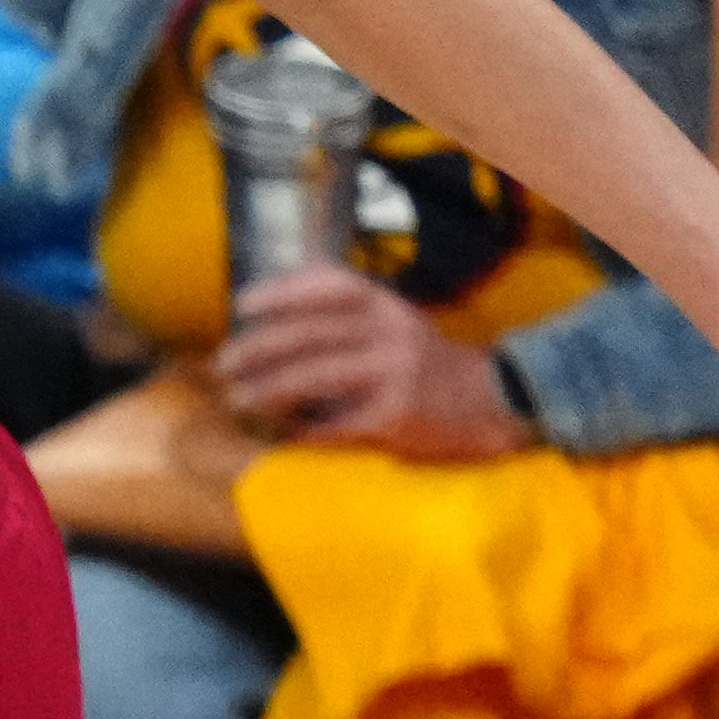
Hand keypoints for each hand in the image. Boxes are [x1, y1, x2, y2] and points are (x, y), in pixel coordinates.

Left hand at [214, 264, 518, 457]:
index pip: (330, 284)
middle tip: (224, 365)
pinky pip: (337, 423)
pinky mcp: (399, 414)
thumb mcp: (394, 324)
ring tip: (238, 399)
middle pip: (310, 333)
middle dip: (258, 348)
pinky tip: (282, 435)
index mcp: (387, 305)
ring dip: (268, 389)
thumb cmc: (426, 364)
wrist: (494, 399)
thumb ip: (347, 320)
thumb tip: (269, 327)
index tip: (243, 304)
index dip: (283, 290)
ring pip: (315, 375)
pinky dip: (303, 430)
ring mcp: (397, 372)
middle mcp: (392, 330)